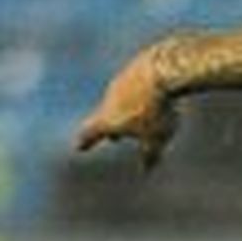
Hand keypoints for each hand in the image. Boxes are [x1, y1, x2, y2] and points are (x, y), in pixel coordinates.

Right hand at [76, 48, 179, 169]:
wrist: (162, 71)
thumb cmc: (156, 111)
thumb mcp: (156, 140)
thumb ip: (150, 156)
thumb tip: (145, 170)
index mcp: (107, 119)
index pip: (90, 133)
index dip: (86, 141)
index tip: (79, 147)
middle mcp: (109, 100)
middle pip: (106, 116)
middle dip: (111, 128)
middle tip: (114, 138)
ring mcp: (121, 83)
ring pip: (121, 101)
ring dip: (126, 112)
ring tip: (134, 119)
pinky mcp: (135, 70)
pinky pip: (137, 88)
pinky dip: (141, 98)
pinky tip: (153, 98)